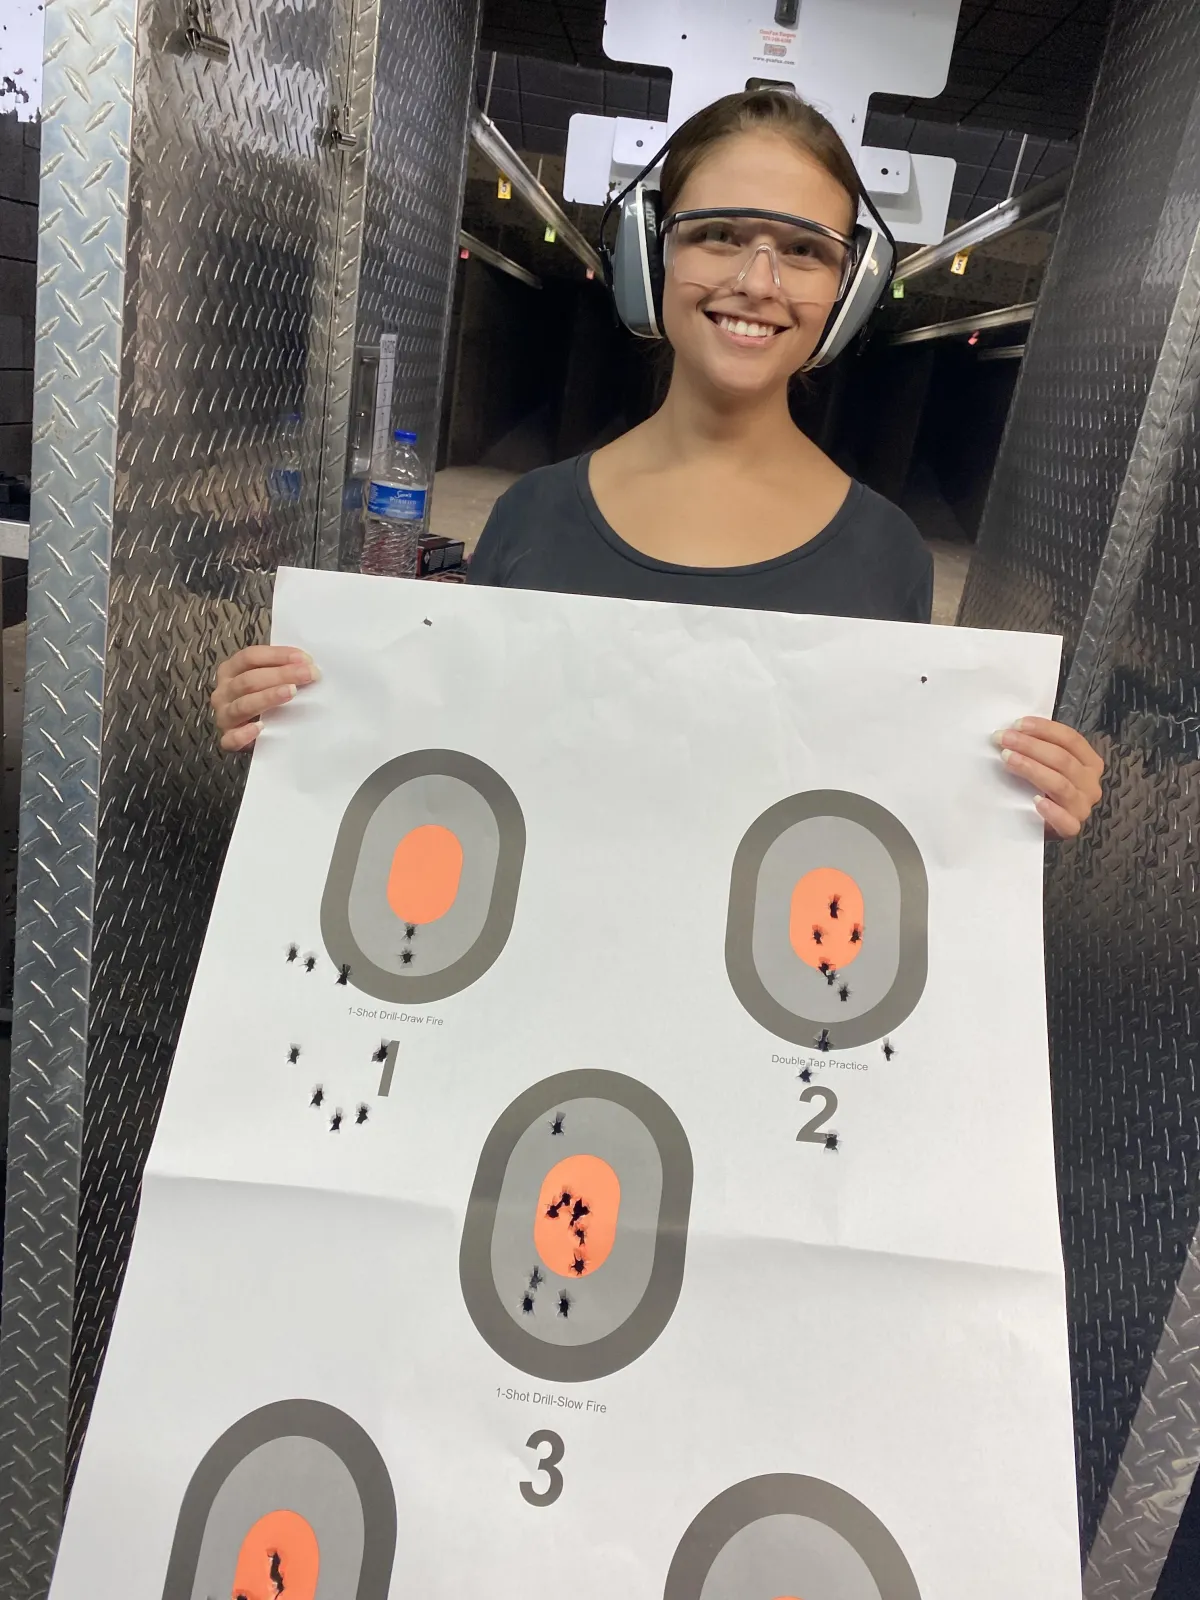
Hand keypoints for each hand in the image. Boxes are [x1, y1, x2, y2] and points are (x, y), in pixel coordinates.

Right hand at [210, 645, 318, 751]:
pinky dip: (244, 734)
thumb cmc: (260, 699)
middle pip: (249, 679)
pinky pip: (232, 738)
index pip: (250, 657)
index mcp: (230, 670)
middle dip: (282, 674)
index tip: (304, 659)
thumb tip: (307, 665)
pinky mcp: (227, 739)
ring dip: (268, 697)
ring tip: (291, 692)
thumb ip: (279, 670)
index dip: (277, 655)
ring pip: (243, 705)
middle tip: (308, 674)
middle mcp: (224, 692)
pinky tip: (260, 728)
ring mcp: (224, 716)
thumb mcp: (265, 679)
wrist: (250, 733)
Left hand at [993, 717, 1102, 839]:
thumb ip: (1040, 749)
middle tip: (1003, 739)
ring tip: (1008, 759)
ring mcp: (1083, 806)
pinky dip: (1051, 811)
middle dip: (1030, 746)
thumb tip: (1013, 731)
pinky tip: (1035, 800)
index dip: (1044, 729)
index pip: (1071, 739)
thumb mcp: (1047, 765)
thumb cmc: (1044, 789)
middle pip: (1063, 759)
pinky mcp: (1072, 828)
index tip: (1017, 724)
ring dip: (1032, 768)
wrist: (1042, 825)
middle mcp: (1090, 783)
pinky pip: (1065, 820)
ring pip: (1060, 784)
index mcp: (1090, 762)